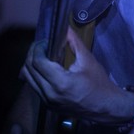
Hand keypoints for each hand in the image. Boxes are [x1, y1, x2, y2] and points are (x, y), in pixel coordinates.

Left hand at [19, 27, 133, 123]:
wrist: (105, 107)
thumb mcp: (88, 60)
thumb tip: (65, 27)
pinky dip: (35, 74)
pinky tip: (46, 67)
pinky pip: (34, 86)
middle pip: (28, 70)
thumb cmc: (98, 82)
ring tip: (43, 54)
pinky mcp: (48, 105)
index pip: (37, 62)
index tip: (46, 40)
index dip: (38, 48)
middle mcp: (49, 94)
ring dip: (32, 64)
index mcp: (60, 82)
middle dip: (32, 53)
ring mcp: (47, 102)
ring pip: (28, 79)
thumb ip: (74, 42)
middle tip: (42, 44)